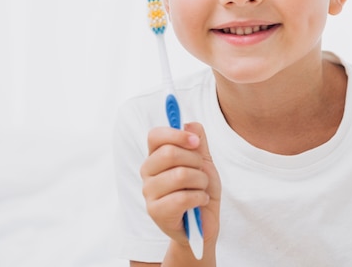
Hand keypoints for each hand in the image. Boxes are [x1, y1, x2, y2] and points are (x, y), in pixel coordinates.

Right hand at [140, 122, 220, 246]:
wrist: (203, 225)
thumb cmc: (200, 191)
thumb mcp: (204, 163)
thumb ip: (198, 143)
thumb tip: (190, 124)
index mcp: (155, 156)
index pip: (155, 135)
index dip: (177, 134)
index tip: (196, 142)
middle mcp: (147, 171)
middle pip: (169, 153)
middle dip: (195, 161)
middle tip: (201, 172)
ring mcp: (149, 192)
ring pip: (180, 175)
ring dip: (201, 182)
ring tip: (202, 189)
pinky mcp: (156, 212)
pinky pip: (183, 197)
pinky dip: (200, 198)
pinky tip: (200, 202)